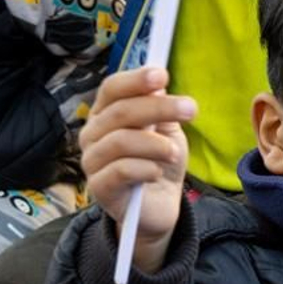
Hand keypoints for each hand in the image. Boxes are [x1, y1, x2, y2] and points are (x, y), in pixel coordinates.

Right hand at [79, 67, 194, 273]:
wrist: (157, 207)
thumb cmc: (158, 163)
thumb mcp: (167, 131)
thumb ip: (160, 109)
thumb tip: (158, 86)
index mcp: (106, 114)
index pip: (112, 89)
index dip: (135, 80)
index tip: (163, 75)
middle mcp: (93, 135)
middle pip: (120, 111)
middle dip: (159, 107)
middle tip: (190, 109)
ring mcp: (92, 161)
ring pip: (120, 141)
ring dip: (155, 144)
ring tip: (174, 153)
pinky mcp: (99, 187)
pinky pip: (121, 170)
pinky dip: (146, 168)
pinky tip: (157, 172)